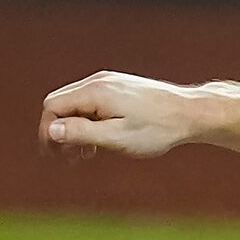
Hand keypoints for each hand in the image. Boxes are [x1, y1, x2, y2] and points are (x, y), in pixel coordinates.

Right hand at [40, 72, 207, 158]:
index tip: (54, 155)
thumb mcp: (116, 137)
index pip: (53, 106)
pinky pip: (94, 103)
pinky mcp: (121, 88)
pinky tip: (99, 142)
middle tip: (67, 158)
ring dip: (75, 128)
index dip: (48, 131)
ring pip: (78, 104)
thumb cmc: (157, 129)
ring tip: (84, 154)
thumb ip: (82, 133)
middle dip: (60, 130)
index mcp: (94, 92)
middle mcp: (99, 82)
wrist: (191, 113)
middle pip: (62, 103)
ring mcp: (110, 83)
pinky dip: (90, 121)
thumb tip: (51, 130)